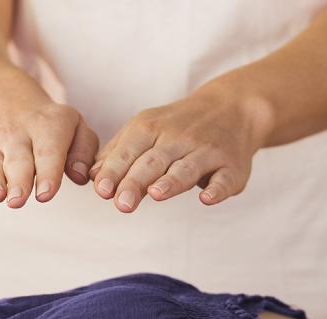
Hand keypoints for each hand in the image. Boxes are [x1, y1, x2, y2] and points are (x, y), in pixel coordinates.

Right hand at [0, 72, 98, 207]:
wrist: (5, 100)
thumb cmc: (51, 125)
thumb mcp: (76, 127)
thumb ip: (84, 153)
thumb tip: (79, 176)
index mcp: (48, 126)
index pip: (48, 152)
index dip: (47, 173)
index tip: (45, 194)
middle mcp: (18, 134)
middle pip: (17, 160)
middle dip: (18, 181)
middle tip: (18, 200)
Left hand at [90, 86, 272, 211]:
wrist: (234, 108)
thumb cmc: (180, 126)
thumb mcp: (147, 128)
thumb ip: (120, 152)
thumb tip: (92, 177)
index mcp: (152, 127)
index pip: (130, 150)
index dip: (115, 170)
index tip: (102, 190)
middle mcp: (179, 137)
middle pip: (154, 161)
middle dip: (137, 181)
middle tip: (121, 204)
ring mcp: (207, 151)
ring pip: (187, 167)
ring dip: (172, 181)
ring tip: (156, 194)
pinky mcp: (232, 166)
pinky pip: (225, 178)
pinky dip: (217, 188)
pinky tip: (207, 198)